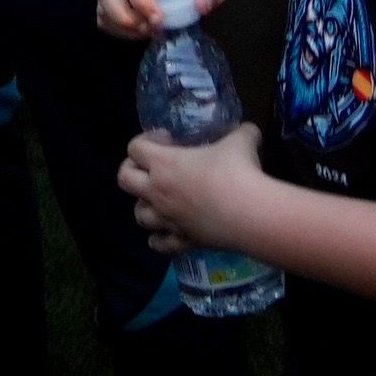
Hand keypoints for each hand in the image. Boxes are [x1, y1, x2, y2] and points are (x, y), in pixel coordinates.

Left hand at [119, 122, 266, 252]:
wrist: (251, 215)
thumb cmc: (238, 172)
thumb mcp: (242, 140)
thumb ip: (241, 132)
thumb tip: (248, 131)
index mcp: (164, 164)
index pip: (135, 148)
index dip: (146, 139)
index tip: (168, 139)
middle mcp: (158, 192)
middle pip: (124, 180)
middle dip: (133, 169)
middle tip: (154, 166)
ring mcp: (167, 220)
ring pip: (139, 215)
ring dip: (145, 205)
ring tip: (161, 199)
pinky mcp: (182, 242)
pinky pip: (159, 244)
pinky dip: (159, 238)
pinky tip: (169, 231)